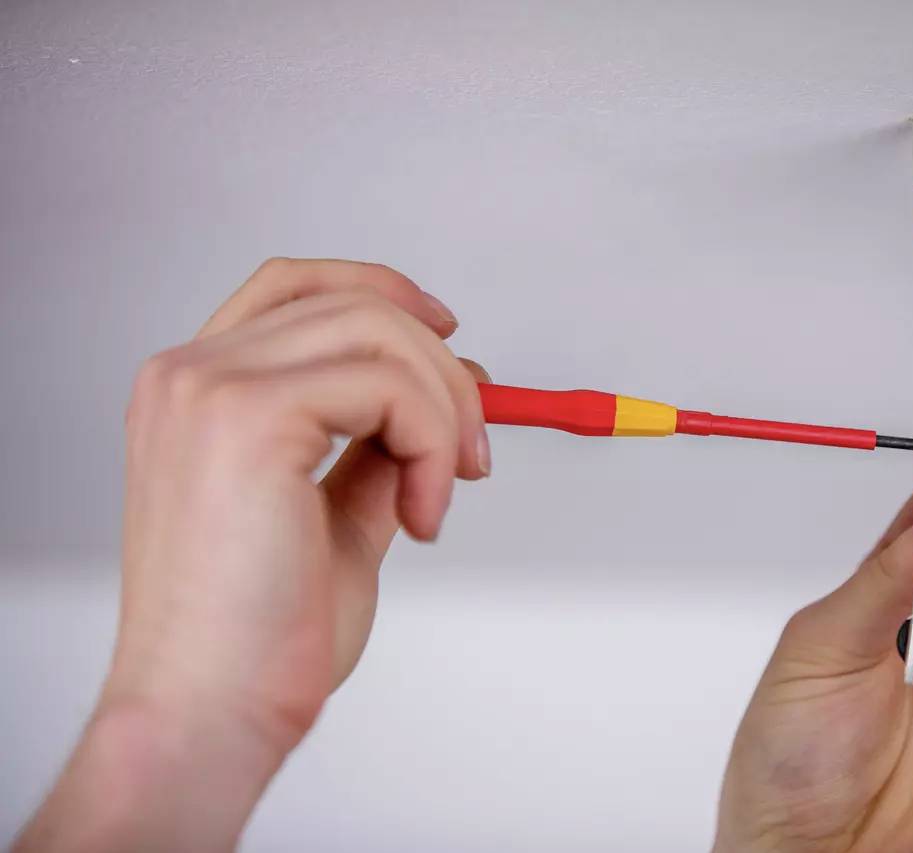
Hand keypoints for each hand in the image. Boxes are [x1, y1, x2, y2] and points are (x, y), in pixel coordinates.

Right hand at [18, 258, 489, 851]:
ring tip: (442, 494)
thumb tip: (446, 395)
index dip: (381, 291)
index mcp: (196, 392)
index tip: (450, 336)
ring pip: (379, 333)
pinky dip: (432, 441)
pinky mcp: (247, 416)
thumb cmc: (263, 635)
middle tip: (472, 454)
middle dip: (442, 369)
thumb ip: (378, 451)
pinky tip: (422, 518)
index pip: (295, 287)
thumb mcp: (339, 516)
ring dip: (444, 409)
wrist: (212, 712)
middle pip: (353, 303)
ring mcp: (209, 388)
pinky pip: (387, 385)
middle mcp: (189, 374)